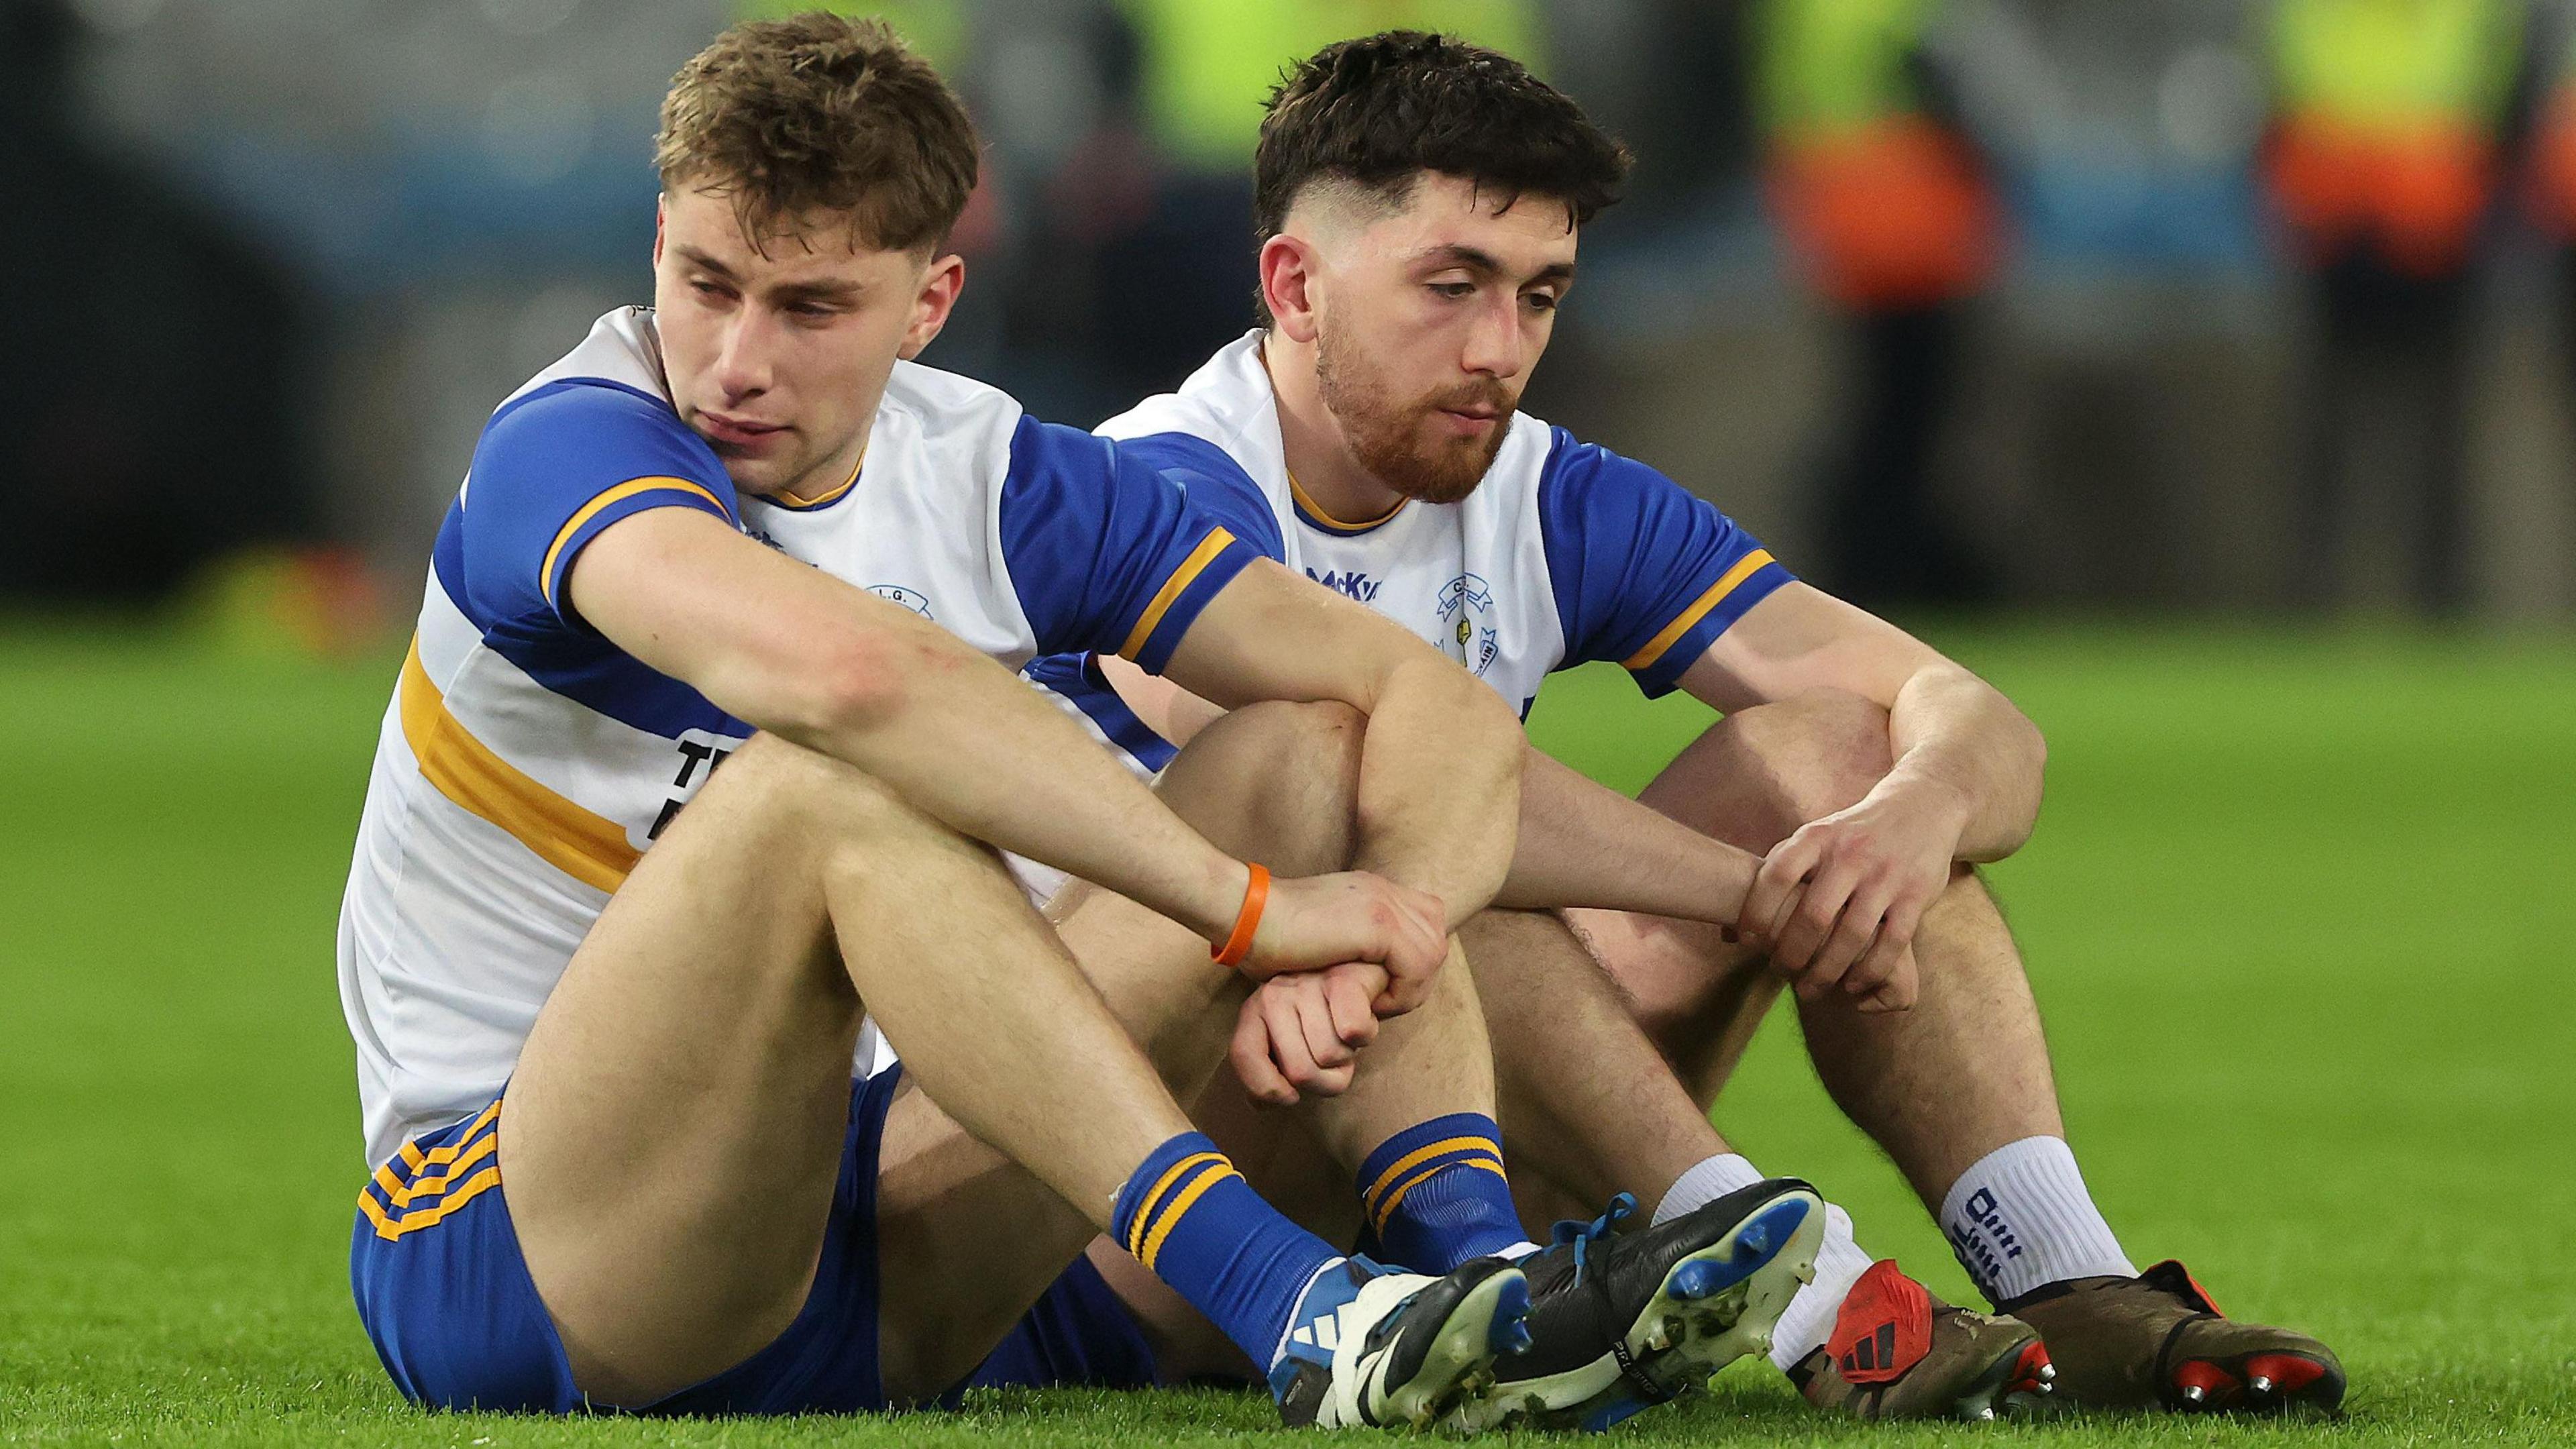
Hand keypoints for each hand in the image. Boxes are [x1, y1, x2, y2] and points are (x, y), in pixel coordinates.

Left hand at [1230, 962, 1387, 1104]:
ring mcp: (1307, 985)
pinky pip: (1354, 1031)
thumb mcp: (1288, 1045)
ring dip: (1347, 1057)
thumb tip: (1262, 1104)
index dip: (1267, 1088)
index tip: (1291, 1097)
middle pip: (1299, 1071)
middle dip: (1325, 1080)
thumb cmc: (1322, 1020)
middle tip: (1331, 1061)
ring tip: (1343, 1036)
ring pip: (1331, 1055)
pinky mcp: (1343, 980)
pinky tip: (1362, 1020)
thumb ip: (1270, 1073)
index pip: (1244, 1054)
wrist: (1360, 974)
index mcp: (1254, 1011)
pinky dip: (1365, 1036)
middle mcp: (1274, 994)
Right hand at [1237, 870, 1448, 1014]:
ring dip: (1409, 990)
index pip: (1427, 921)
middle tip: (1383, 1004)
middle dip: (1417, 979)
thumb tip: (1371, 972)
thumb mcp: (1323, 937)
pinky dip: (1400, 992)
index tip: (1382, 989)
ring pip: (1431, 955)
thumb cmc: (1270, 938)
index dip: (1413, 962)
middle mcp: (1384, 889)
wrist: (1247, 917)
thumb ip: (1351, 945)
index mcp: (1373, 888)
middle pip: (1436, 939)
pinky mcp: (1377, 923)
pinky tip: (1369, 1003)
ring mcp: (1383, 902)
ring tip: (1375, 1006)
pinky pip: (1415, 967)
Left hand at [1737, 785, 1962, 1012]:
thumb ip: (1777, 873)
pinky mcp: (1915, 895)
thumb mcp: (1815, 837)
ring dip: (1827, 971)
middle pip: (1814, 915)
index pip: (1777, 875)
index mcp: (1818, 836)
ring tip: (1810, 989)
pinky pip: (1891, 944)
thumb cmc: (1851, 834)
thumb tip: (1728, 930)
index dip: (1757, 912)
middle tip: (1781, 973)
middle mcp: (1851, 854)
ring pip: (1852, 936)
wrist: (1921, 806)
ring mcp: (1886, 875)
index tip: (1749, 942)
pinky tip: (1851, 985)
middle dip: (1792, 954)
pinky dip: (1868, 971)